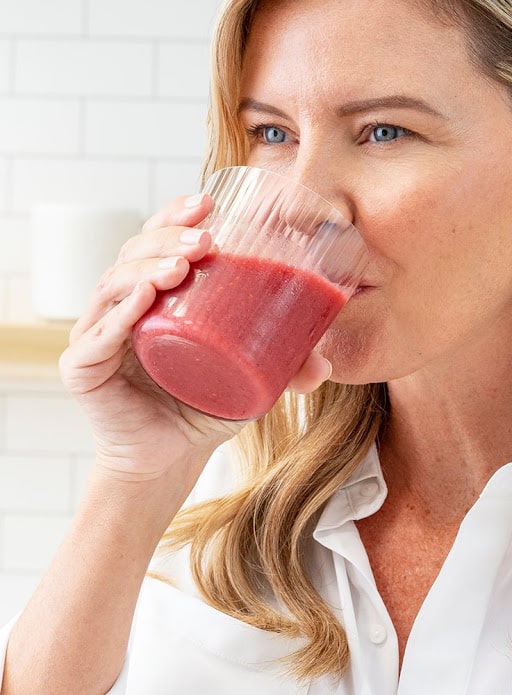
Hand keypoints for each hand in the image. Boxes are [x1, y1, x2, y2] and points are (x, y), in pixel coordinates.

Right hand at [59, 194, 331, 482]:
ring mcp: (98, 335)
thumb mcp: (247, 383)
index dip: (174, 217)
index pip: (156, 244)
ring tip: (180, 267)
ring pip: (113, 286)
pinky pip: (96, 336)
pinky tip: (142, 298)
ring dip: (145, 268)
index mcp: (155, 298)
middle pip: (133, 255)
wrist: (168, 460)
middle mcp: (122, 308)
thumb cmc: (200, 411)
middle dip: (166, 239)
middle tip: (205, 242)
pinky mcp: (82, 368)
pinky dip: (118, 316)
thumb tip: (325, 361)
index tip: (209, 203)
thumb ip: (284, 369)